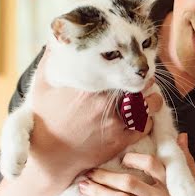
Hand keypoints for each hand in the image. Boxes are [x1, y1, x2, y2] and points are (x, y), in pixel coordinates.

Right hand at [27, 49, 162, 184]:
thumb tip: (56, 38)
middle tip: (144, 78)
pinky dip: (148, 118)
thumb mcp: (43, 86)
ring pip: (149, 104)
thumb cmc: (44, 120)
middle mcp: (106, 103)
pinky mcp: (121, 140)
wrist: (48, 157)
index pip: (122, 67)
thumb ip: (52, 59)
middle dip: (144, 79)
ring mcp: (116, 123)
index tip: (131, 63)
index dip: (130, 64)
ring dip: (152, 99)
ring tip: (149, 95)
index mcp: (90, 87)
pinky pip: (146, 125)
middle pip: (140, 83)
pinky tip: (143, 115)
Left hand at [77, 134, 194, 195]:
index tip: (119, 158)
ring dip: (100, 194)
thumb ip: (187, 162)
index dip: (134, 159)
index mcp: (174, 187)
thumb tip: (181, 137)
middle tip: (86, 172)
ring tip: (82, 188)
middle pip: (129, 183)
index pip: (153, 164)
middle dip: (105, 176)